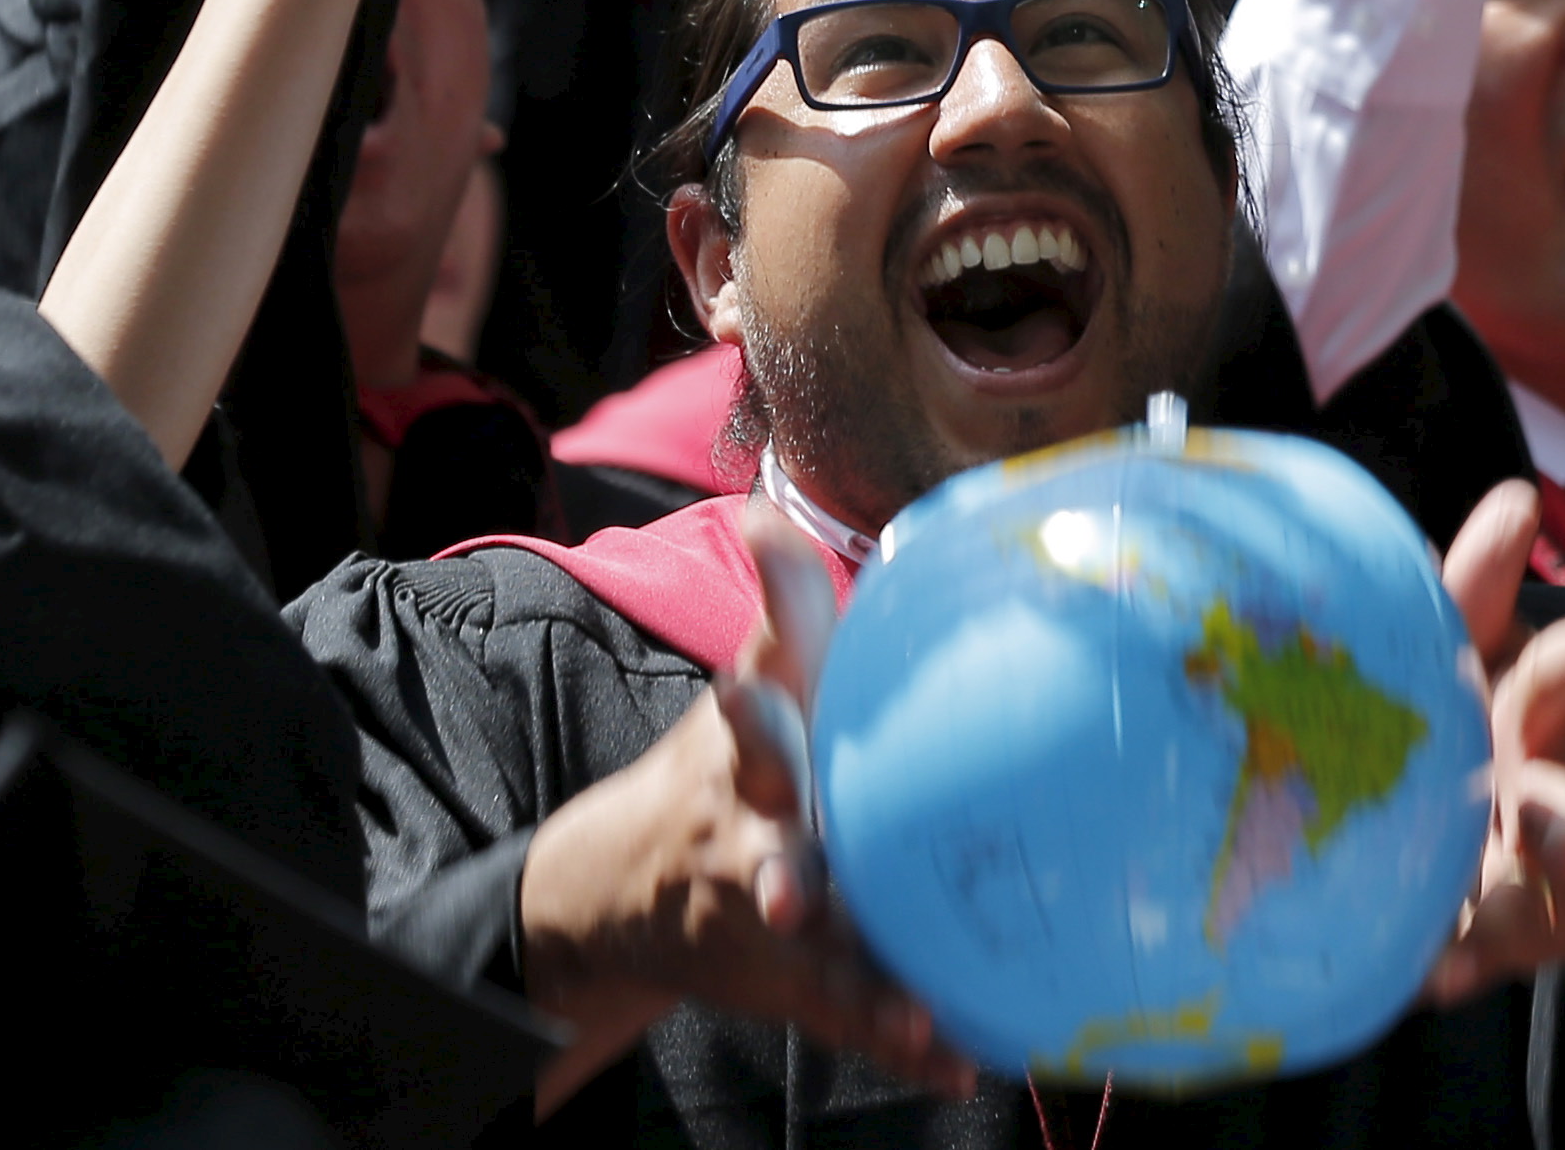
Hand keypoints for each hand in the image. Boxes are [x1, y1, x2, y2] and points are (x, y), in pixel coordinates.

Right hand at [517, 503, 967, 1109]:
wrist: (614, 891)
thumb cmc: (726, 763)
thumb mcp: (751, 679)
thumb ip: (781, 603)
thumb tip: (771, 507)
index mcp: (754, 726)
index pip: (765, 648)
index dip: (775, 594)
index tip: (772, 542)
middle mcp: (751, 812)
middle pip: (767, 826)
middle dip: (782, 856)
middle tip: (794, 889)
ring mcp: (763, 902)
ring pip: (814, 947)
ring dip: (856, 976)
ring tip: (910, 1012)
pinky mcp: (790, 974)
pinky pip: (849, 1008)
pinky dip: (897, 1037)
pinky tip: (950, 1058)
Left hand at [1425, 483, 1564, 1092]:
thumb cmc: (1494, 745)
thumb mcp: (1473, 675)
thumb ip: (1448, 620)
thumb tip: (1392, 541)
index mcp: (1493, 672)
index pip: (1490, 605)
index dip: (1495, 558)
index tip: (1519, 505)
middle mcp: (1528, 739)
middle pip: (1561, 683)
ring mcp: (1539, 828)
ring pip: (1559, 815)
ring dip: (1561, 822)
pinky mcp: (1526, 913)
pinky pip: (1499, 934)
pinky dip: (1466, 955)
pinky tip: (1437, 975)